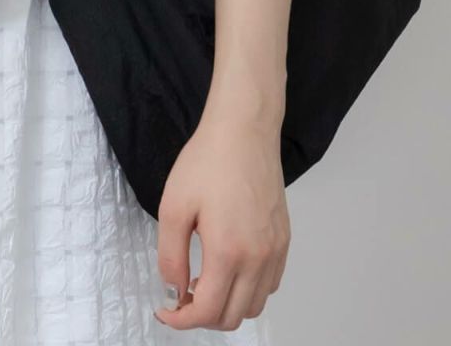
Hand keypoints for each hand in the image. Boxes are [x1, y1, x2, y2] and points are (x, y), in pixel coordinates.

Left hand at [152, 101, 290, 331]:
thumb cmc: (207, 161)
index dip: (182, 320)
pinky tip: (229, 267)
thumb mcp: (174, 206)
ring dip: (228, 305)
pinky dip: (249, 290)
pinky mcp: (284, 240)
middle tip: (182, 295)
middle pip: (233, 317)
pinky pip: (269, 284)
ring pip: (254, 305)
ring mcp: (276, 250)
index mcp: (228, 251)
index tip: (166, 311)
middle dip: (203, 316)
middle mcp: (258, 257)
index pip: (208, 311)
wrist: (243, 130)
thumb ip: (171, 256)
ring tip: (204, 281)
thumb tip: (175, 290)